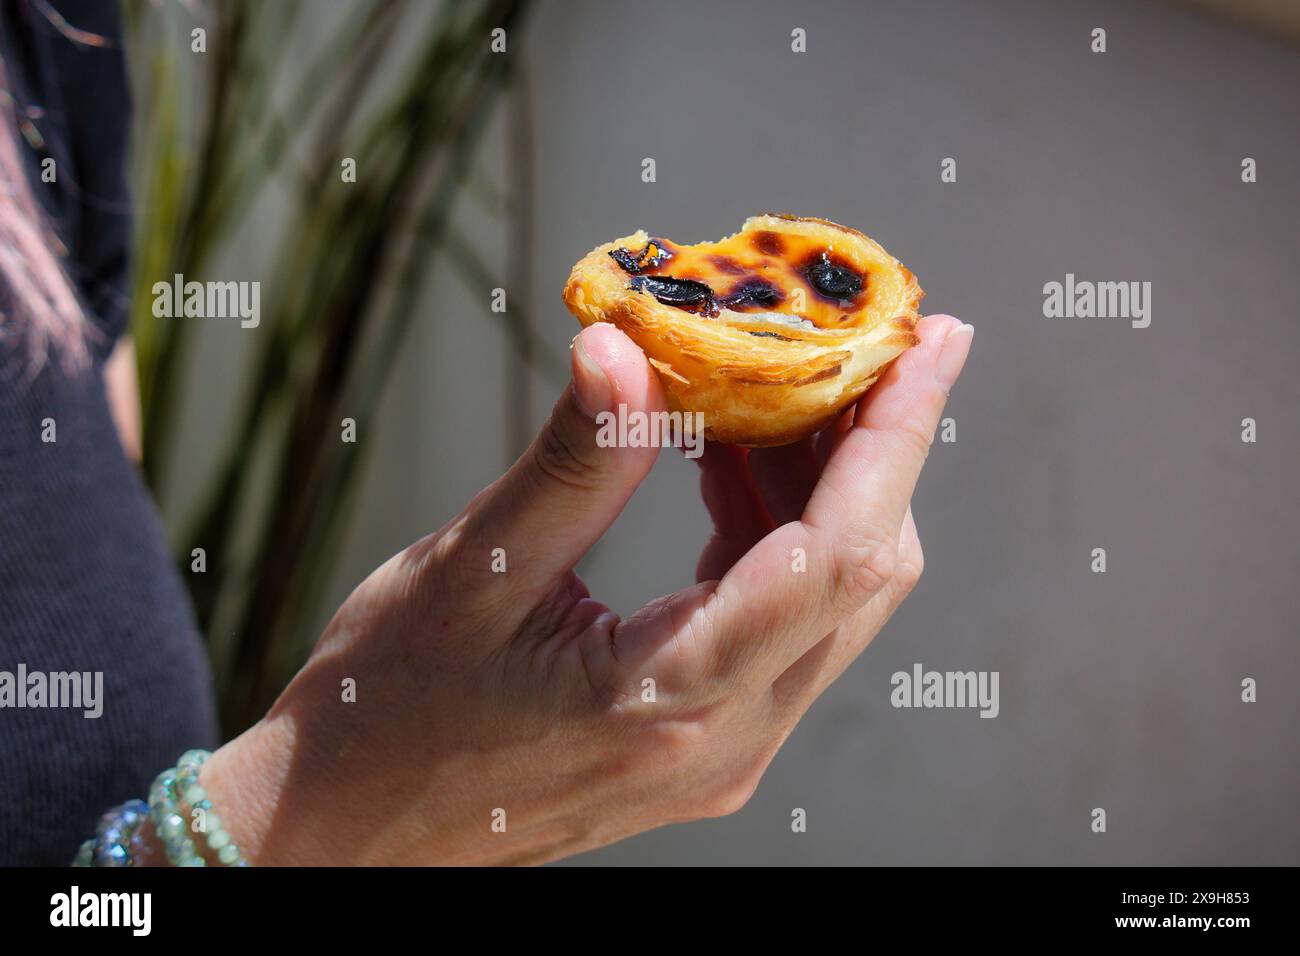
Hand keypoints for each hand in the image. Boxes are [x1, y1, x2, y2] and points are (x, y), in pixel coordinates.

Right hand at [202, 313, 972, 864]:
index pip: (837, 555)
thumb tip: (627, 347)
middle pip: (858, 575)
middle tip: (851, 344)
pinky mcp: (702, 743)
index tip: (930, 343)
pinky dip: (775, 535)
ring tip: (774, 389)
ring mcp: (721, 750)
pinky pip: (779, 626)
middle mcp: (723, 739)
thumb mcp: (472, 571)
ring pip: (829, 600)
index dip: (896, 438)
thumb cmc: (387, 712)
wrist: (346, 829)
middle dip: (875, 448)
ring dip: (822, 488)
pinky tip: (729, 465)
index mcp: (669, 698)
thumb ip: (573, 464)